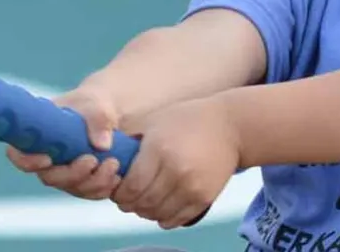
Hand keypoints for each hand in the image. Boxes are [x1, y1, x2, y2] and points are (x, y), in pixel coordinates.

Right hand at [5, 87, 124, 199]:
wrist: (112, 113)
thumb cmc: (94, 104)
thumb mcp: (96, 104)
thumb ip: (98, 118)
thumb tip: (102, 145)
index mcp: (40, 135)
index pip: (19, 154)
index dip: (28, 161)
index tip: (48, 158)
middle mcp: (49, 157)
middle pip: (50, 177)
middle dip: (73, 174)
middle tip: (93, 160)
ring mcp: (66, 172)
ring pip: (73, 188)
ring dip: (94, 182)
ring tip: (114, 164)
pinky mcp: (84, 181)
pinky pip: (90, 193)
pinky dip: (104, 188)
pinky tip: (117, 175)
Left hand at [111, 96, 240, 228]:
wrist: (230, 127)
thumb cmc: (188, 120)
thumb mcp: (155, 123)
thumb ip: (133, 146)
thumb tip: (108, 165)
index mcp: (159, 150)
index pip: (131, 186)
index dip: (119, 193)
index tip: (117, 188)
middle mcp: (176, 171)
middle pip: (143, 203)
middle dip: (129, 204)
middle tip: (126, 198)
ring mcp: (193, 187)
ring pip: (158, 214)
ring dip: (145, 212)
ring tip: (143, 202)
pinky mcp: (205, 198)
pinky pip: (177, 219)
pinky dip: (164, 218)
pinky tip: (160, 207)